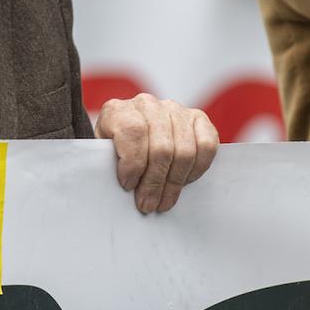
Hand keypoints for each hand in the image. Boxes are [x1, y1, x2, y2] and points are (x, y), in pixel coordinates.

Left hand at [95, 92, 219, 213]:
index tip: (128, 185)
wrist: (129, 134)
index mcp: (117, 111)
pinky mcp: (197, 117)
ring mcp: (174, 109)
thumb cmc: (114, 151)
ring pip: (184, 150)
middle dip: (154, 183)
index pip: (133, 132)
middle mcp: (147, 105)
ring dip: (174, 182)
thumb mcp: (102, 156)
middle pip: (161, 148)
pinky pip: (206, 145)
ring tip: (164, 201)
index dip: (133, 163)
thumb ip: (109, 165)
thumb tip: (127, 188)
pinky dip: (198, 168)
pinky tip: (184, 181)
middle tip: (148, 204)